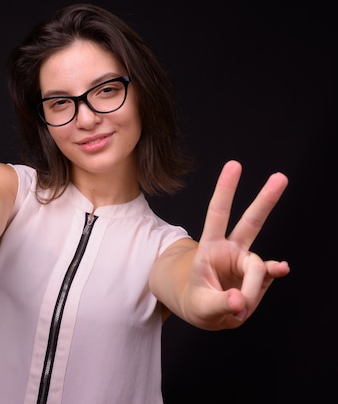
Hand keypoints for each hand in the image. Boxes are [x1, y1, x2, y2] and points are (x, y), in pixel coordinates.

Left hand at [187, 160, 288, 328]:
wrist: (208, 315)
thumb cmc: (198, 304)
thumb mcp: (200, 307)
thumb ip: (219, 304)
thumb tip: (240, 300)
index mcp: (209, 249)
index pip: (217, 214)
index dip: (225, 190)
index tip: (234, 165)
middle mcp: (230, 251)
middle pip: (251, 222)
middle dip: (265, 200)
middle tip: (280, 177)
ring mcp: (246, 263)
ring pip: (259, 263)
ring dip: (254, 284)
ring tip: (239, 305)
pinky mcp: (259, 277)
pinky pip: (269, 275)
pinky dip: (274, 274)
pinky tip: (282, 269)